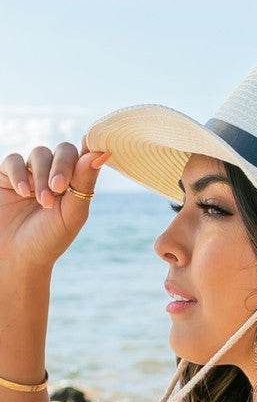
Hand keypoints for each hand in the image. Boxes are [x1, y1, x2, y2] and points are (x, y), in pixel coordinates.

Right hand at [0, 137, 109, 267]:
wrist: (17, 257)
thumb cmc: (49, 239)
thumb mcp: (71, 214)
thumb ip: (84, 183)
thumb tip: (101, 153)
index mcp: (76, 184)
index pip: (85, 156)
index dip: (90, 147)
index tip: (93, 144)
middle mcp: (54, 174)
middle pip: (64, 151)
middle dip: (62, 166)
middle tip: (59, 188)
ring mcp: (31, 173)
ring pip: (40, 153)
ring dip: (42, 175)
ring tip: (43, 201)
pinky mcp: (8, 175)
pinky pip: (13, 160)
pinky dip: (19, 173)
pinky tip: (23, 193)